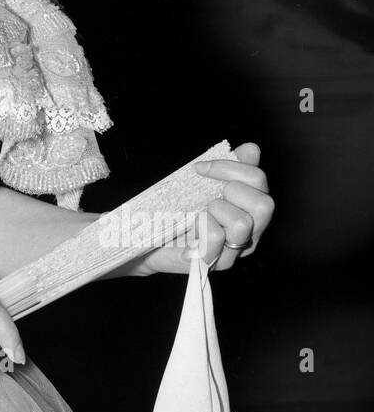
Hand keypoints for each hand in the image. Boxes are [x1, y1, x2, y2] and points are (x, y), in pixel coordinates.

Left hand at [134, 142, 273, 275]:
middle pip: (265, 204)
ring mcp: (233, 250)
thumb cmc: (177, 209)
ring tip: (199, 214)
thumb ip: (230, 167)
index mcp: (249, 208)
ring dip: (215, 210)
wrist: (146, 237)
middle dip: (230, 188)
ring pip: (242, 223)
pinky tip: (190, 228)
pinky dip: (201, 225)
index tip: (200, 168)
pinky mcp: (213, 262)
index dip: (231, 167)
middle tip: (207, 195)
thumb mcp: (202, 184)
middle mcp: (249, 232)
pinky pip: (216, 237)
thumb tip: (251, 149)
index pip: (259, 180)